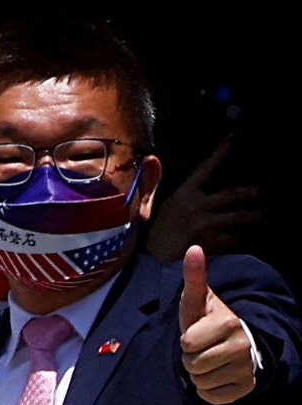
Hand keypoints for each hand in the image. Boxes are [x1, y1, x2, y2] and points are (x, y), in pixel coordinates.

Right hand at [146, 135, 260, 261]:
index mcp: (184, 194)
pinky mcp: (212, 240)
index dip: (220, 152)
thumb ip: (154, 183)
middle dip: (249, 192)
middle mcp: (197, 205)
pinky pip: (233, 239)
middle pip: (232, 194)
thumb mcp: (153, 205)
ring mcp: (206, 222)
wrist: (154, 261)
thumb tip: (151, 157)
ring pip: (239, 217)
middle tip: (259, 191)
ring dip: (252, 216)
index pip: (205, 168)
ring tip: (259, 216)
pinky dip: (237, 241)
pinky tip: (238, 243)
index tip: (233, 137)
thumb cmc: (155, 233)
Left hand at [179, 245, 255, 404]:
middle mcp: (243, 347)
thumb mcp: (198, 299)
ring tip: (209, 360)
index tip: (197, 333)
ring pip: (200, 382)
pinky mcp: (246, 389)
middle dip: (190, 358)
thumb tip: (194, 248)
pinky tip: (217, 375)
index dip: (186, 340)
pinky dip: (208, 390)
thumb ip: (193, 277)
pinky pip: (211, 397)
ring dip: (198, 374)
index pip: (188, 344)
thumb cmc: (208, 320)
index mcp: (229, 323)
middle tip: (202, 348)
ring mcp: (247, 370)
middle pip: (192, 365)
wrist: (235, 343)